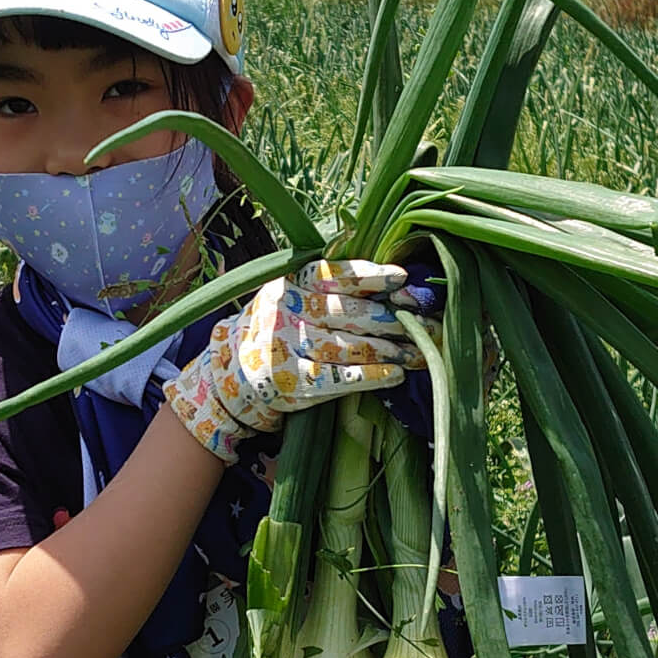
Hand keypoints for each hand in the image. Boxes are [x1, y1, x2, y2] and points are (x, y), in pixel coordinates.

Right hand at [165, 260, 432, 462]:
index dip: (369, 276)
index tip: (402, 278)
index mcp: (289, 284)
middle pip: (347, 313)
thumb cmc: (276, 330)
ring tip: (420, 352)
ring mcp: (285, 347)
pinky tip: (394, 375)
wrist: (230, 375)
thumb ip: (328, 285)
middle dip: (392, 318)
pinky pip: (337, 379)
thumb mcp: (290, 297)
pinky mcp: (289, 382)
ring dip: (389, 350)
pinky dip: (369, 377)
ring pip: (347, 346)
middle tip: (428, 322)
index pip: (333, 275)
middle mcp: (285, 312)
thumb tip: (391, 279)